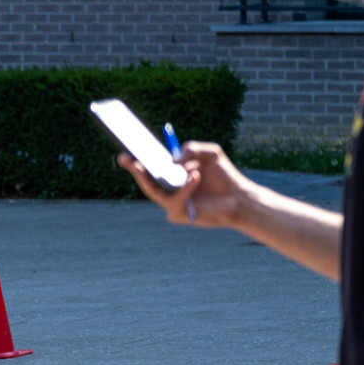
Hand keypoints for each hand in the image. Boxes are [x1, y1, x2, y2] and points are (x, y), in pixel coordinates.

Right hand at [118, 141, 247, 228]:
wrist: (239, 197)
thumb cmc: (223, 175)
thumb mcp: (210, 152)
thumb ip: (191, 149)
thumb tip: (172, 161)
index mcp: (171, 174)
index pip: (149, 166)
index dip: (134, 159)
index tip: (125, 149)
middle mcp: (167, 189)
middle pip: (144, 181)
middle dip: (134, 170)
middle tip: (128, 159)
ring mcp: (171, 203)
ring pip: (157, 192)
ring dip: (166, 178)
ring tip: (185, 166)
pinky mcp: (178, 215)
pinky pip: (175, 200)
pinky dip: (186, 187)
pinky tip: (196, 176)